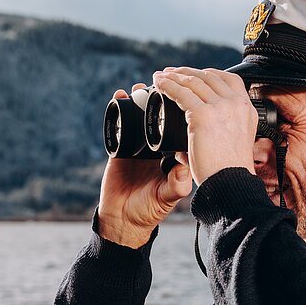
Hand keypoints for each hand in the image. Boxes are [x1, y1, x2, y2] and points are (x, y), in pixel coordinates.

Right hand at [97, 84, 194, 247]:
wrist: (123, 222)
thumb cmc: (149, 211)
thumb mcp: (167, 196)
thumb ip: (176, 184)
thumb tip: (184, 166)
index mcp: (173, 155)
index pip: (182, 128)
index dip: (184, 110)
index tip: (186, 93)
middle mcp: (157, 148)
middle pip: (162, 117)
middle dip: (162, 99)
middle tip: (162, 82)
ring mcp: (138, 146)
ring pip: (141, 116)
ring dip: (141, 98)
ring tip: (141, 86)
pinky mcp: (119, 147)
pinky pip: (119, 123)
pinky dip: (119, 107)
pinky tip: (120, 96)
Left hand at [151, 67, 257, 185]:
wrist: (230, 183)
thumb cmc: (231, 170)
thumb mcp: (240, 140)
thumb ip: (230, 125)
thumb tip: (215, 122)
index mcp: (246, 108)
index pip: (229, 79)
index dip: (208, 73)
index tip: (194, 75)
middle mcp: (236, 103)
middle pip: (209, 76)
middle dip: (188, 72)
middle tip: (172, 72)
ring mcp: (220, 107)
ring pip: (193, 82)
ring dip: (174, 76)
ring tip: (161, 76)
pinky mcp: (202, 115)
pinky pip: (181, 93)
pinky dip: (168, 86)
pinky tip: (159, 84)